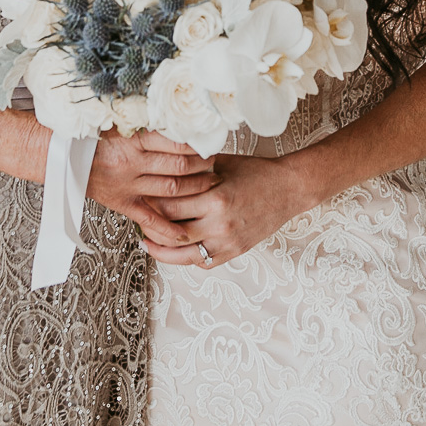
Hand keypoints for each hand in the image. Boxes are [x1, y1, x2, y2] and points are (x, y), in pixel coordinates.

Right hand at [86, 130, 216, 248]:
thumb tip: (175, 118)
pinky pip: (149, 219)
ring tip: (211, 182)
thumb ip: (143, 122)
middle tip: (215, 161)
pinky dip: (167, 229)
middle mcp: (131, 163)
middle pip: (178, 166)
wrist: (60, 154)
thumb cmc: (89, 135)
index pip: (175, 141)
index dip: (196, 143)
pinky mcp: (121, 202)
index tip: (208, 140)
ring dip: (195, 187)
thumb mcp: (117, 121)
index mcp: (131, 139)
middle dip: (202, 165)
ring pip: (171, 189)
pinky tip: (184, 233)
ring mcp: (127, 185)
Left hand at [140, 152, 305, 267]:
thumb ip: (192, 166)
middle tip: (137, 217)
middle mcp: (219, 224)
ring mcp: (227, 241)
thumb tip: (161, 163)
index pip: (169, 205)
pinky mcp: (234, 252)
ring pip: (183, 254)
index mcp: (215, 197)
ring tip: (146, 241)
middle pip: (171, 231)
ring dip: (161, 249)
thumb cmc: (256, 172)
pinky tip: (172, 250)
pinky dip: (184, 259)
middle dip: (150, 225)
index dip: (149, 202)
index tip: (138, 196)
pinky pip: (202, 262)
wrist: (288, 189)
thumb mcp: (221, 163)